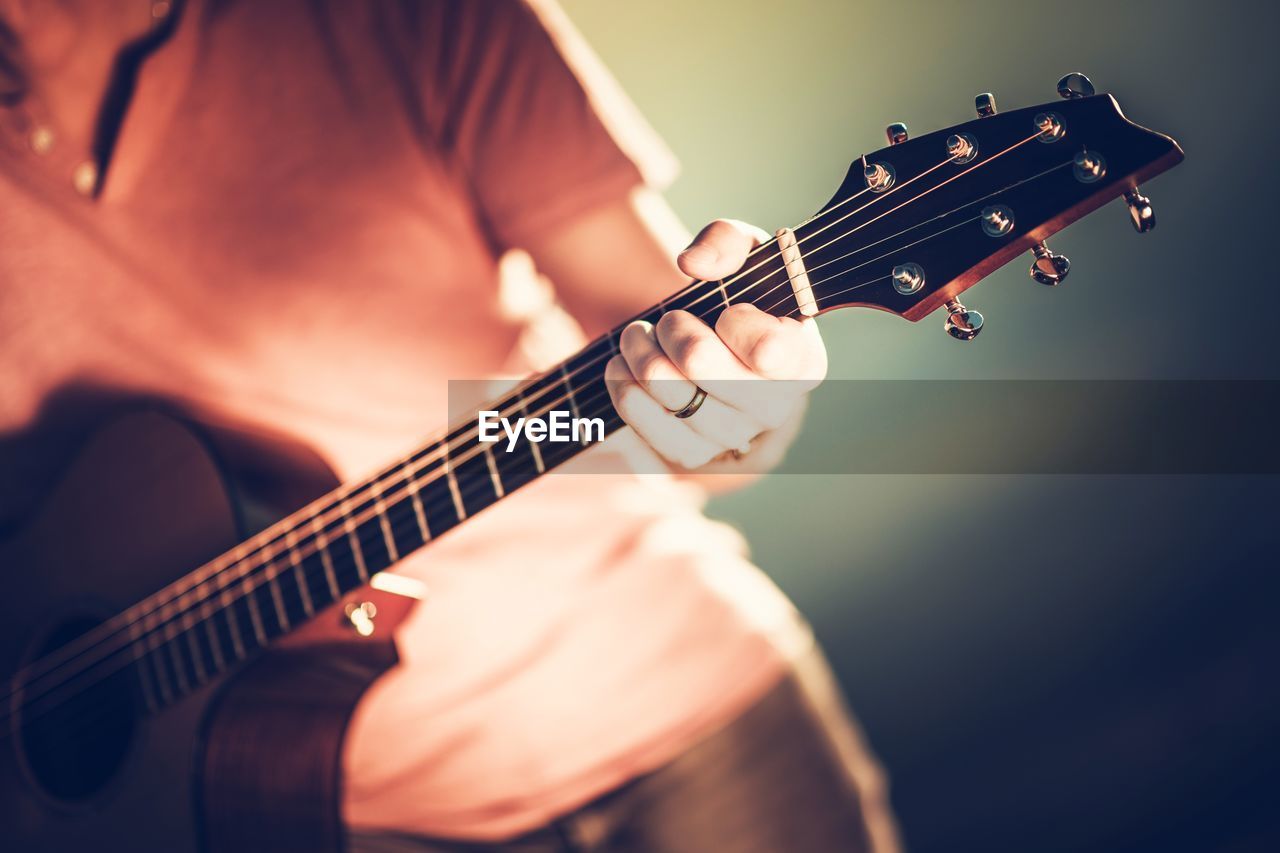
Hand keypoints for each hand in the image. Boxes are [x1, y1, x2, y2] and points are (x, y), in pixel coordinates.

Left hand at [605, 219, 827, 470]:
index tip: (727, 310)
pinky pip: (652, 437)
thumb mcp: (745, 254)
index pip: (770, 351)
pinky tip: (620, 369)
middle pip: (709, 372)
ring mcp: (731, 438)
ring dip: (642, 361)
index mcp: (801, 361)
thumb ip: (726, 241)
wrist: (719, 350)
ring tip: (635, 338)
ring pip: (675, 403)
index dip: (738, 323)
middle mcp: (773, 409)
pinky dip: (626, 397)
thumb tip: (693, 265)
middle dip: (676, 334)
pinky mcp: (692, 457)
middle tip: (667, 319)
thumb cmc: (740, 296)